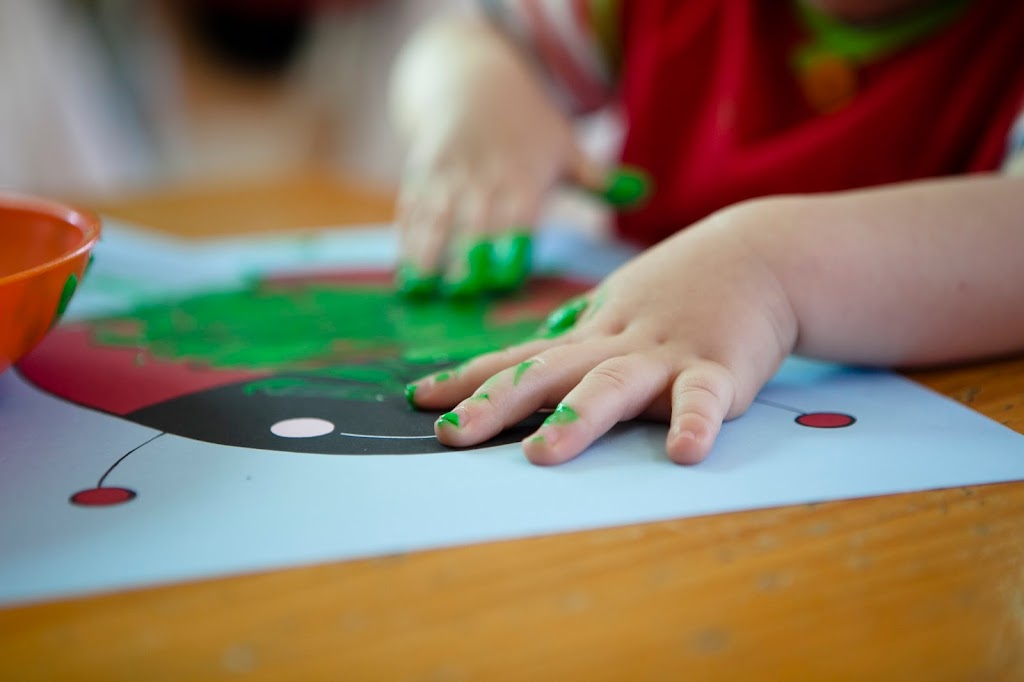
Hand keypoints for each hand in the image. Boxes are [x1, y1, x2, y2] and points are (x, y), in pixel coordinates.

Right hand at [390, 18, 605, 297]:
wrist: (474, 79)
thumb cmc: (528, 123)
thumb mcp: (564, 144)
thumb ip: (595, 177)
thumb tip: (645, 190)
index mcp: (524, 177)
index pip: (518, 215)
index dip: (511, 244)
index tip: (506, 276)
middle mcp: (484, 177)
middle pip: (475, 221)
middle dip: (469, 254)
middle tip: (464, 291)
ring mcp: (448, 174)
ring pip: (437, 216)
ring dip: (429, 251)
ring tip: (423, 287)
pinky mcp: (421, 172)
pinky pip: (411, 206)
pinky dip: (407, 236)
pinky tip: (406, 268)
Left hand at [406, 204, 798, 462]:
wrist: (759, 254)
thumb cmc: (681, 289)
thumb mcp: (617, 308)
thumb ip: (574, 341)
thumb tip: (522, 359)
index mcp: (591, 334)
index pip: (520, 358)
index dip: (469, 379)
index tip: (420, 400)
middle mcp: (617, 343)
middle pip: (548, 372)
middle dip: (496, 402)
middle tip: (451, 433)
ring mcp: (666, 353)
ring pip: (613, 384)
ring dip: (577, 417)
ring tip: (542, 453)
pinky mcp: (720, 366)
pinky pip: (705, 397)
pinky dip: (694, 421)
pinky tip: (683, 452)